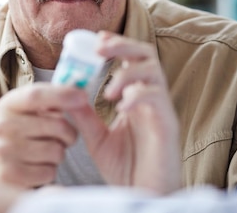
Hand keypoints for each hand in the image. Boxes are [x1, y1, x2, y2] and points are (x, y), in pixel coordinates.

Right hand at [0, 83, 87, 187]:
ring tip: (46, 151)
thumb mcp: (34, 110)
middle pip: (55, 125)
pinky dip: (50, 170)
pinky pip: (49, 172)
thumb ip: (54, 99)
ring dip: (60, 152)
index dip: (62, 94)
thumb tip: (80, 92)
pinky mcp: (11, 176)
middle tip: (64, 135)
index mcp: (8, 104)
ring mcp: (4, 151)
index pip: (36, 95)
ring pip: (56, 151)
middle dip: (69, 132)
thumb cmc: (26, 133)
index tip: (83, 97)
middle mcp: (2, 126)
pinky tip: (38, 166)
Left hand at [67, 32, 181, 193]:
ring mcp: (162, 110)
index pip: (130, 59)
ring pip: (154, 72)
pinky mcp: (168, 125)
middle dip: (123, 46)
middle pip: (146, 55)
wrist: (144, 196)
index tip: (95, 40)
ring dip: (128, 74)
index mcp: (136, 97)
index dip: (116, 45)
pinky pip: (157, 99)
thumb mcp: (97, 139)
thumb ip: (85, 116)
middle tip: (99, 47)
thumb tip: (68, 93)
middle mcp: (151, 98)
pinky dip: (137, 96)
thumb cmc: (126, 170)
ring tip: (107, 90)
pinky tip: (121, 106)